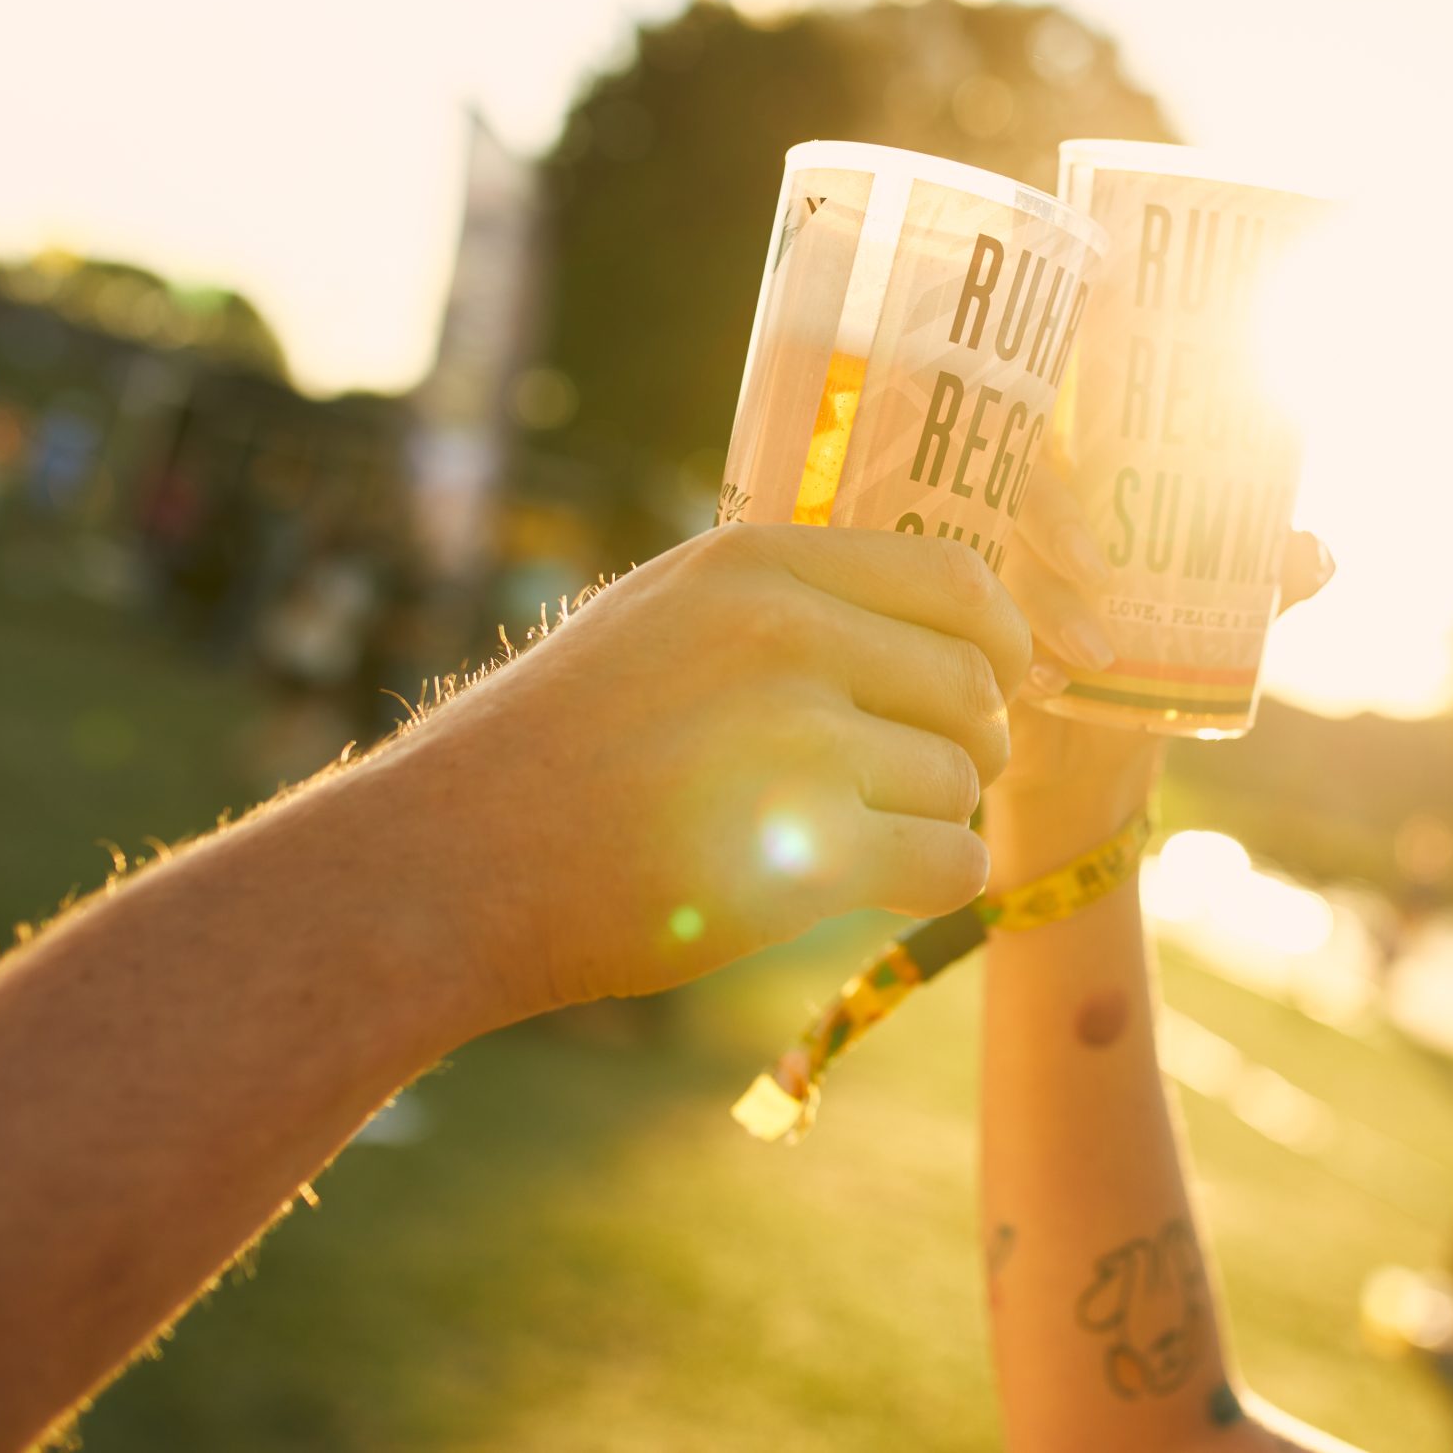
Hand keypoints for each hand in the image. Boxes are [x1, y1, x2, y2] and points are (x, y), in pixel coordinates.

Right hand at [368, 524, 1030, 1019]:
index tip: (1002, 686)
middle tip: (916, 785)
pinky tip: (883, 888)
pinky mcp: (807, 850)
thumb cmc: (554, 750)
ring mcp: (800, 739)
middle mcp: (787, 633)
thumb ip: (787, 608)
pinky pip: (950, 860)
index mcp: (755, 564)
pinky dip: (936, 881)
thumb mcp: (663, 620)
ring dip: (933, 818)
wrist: (450, 865)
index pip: (956, 579)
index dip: (1002, 641)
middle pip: (972, 685)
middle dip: (970, 743)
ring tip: (855, 840)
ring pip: (959, 779)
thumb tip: (944, 632)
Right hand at [987, 463, 1332, 853]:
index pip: (1063, 437)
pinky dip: (1019, 657)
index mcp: (1081, 497)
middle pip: (1021, 491)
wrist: (1097, 756)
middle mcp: (1022, 527)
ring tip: (1098, 656)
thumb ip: (1266, 585)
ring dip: (1048, 605)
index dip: (1065, 427)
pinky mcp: (963, 637)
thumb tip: (1318, 553)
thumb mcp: (1215, 620)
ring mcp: (986, 579)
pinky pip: (975, 632)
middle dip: (1058, 526)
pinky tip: (1047, 686)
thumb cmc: (1154, 659)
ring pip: (1000, 565)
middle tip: (1101, 574)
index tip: (1113, 448)